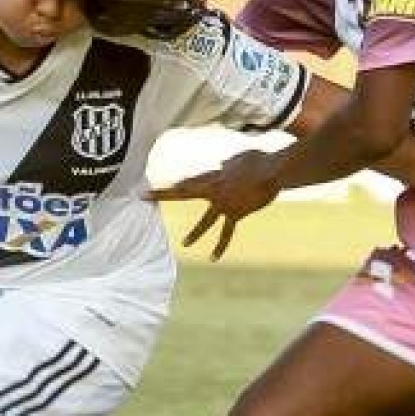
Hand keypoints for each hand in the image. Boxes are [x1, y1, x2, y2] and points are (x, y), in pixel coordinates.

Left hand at [146, 149, 281, 260]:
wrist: (272, 170)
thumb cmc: (259, 159)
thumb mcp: (238, 157)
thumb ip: (227, 164)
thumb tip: (223, 165)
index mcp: (212, 175)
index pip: (186, 181)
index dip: (172, 185)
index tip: (155, 188)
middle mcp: (212, 190)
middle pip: (182, 192)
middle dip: (161, 194)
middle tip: (142, 195)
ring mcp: (224, 204)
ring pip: (205, 221)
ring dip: (195, 233)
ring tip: (185, 244)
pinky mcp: (236, 214)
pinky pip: (226, 232)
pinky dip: (221, 245)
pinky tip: (213, 258)